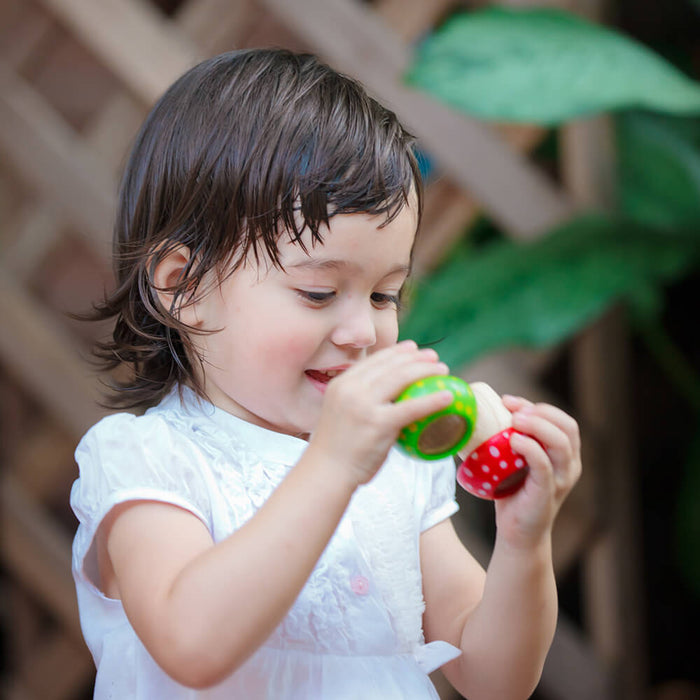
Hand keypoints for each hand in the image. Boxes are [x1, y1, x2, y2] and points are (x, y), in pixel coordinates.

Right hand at [309, 340, 453, 486]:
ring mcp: (363, 405)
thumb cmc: (335, 451)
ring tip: (443, 371)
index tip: (413, 348)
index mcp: (341, 384)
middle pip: (390, 366)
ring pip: (401, 378)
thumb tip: (388, 397)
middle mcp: (351, 389)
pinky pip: (411, 407)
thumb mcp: (341, 414)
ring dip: (426, 371)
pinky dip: (432, 399)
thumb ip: (360, 401)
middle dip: (416, 357)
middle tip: (434, 357)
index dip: (396, 352)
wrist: (326, 473)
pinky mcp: (378, 423)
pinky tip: (447, 396)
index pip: (373, 360)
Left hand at [494, 396, 581, 548]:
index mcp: (566, 455)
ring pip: (561, 442)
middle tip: (511, 409)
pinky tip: (512, 440)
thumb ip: (512, 438)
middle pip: (567, 426)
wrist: (516, 533)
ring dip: (536, 425)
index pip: (563, 420)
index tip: (509, 401)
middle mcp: (570, 465)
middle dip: (540, 411)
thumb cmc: (512, 492)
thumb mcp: (516, 460)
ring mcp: (561, 479)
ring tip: (513, 420)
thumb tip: (484, 411)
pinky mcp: (547, 492)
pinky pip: (543, 464)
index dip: (539, 406)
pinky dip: (529, 447)